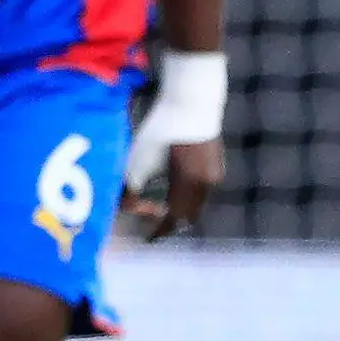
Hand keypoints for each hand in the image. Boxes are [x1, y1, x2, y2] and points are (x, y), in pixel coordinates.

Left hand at [123, 49, 226, 239]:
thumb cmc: (161, 128)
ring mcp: (214, 173)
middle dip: (168, 222)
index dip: (159, 231)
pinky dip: (186, 197)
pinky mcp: (215, 164)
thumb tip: (124, 208)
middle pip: (187, 215)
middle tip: (149, 224)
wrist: (191, 101)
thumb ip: (132, 187)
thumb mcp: (140, 159)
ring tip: (157, 208)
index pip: (175, 219)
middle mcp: (207, 183)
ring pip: (195, 204)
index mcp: (189, 184)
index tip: (147, 238)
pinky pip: (200, 191)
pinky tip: (172, 191)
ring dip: (178, 210)